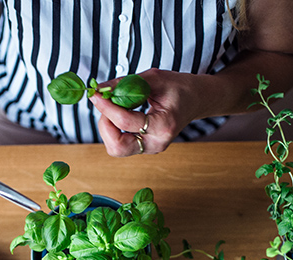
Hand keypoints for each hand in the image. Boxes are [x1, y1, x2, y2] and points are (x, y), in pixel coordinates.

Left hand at [89, 69, 209, 156]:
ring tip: (114, 107)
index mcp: (164, 126)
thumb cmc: (179, 87)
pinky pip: (120, 144)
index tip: (96, 94)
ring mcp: (150, 148)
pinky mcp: (144, 147)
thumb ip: (125, 83)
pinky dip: (113, 129)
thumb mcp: (154, 78)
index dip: (107, 107)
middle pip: (117, 147)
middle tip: (106, 104)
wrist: (196, 99)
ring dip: (107, 128)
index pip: (126, 122)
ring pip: (116, 148)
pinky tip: (119, 113)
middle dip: (105, 125)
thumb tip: (99, 89)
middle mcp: (157, 143)